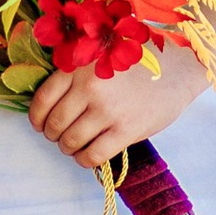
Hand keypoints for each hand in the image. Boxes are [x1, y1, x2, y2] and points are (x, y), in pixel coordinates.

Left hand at [25, 47, 208, 170]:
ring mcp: (107, 111)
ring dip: (68, 148)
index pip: (43, 99)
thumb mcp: (102, 54)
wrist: (179, 68)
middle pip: (55, 123)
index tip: (40, 124)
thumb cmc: (140, 60)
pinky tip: (88, 156)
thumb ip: (77, 73)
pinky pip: (93, 155)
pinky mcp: (126, 130)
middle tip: (59, 136)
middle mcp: (90, 88)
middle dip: (53, 134)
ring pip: (71, 141)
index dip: (37, 117)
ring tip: (74, 145)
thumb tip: (53, 101)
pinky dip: (84, 160)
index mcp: (80, 67)